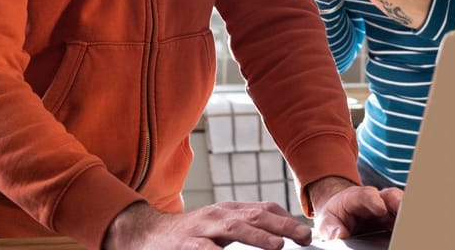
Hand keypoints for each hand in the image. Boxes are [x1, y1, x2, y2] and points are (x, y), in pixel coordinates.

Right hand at [102, 199, 310, 249]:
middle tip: (304, 237)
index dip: (287, 218)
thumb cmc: (190, 235)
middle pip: (255, 216)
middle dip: (282, 226)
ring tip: (277, 247)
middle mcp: (218, 214)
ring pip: (234, 228)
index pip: (264, 208)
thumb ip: (244, 229)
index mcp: (229, 210)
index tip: (306, 232)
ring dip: (258, 236)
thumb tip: (280, 238)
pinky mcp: (185, 245)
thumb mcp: (218, 226)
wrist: (147, 234)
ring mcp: (201, 228)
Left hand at [307, 176, 403, 240]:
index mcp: (356, 197)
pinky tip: (410, 235)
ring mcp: (387, 210)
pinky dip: (407, 226)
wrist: (341, 215)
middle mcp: (376, 200)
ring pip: (402, 206)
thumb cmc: (335, 216)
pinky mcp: (393, 220)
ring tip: (410, 227)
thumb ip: (331, 227)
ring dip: (407, 215)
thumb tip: (339, 235)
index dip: (374, 200)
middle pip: (391, 196)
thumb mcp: (327, 221)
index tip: (381, 208)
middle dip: (399, 203)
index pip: (367, 195)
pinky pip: (403, 220)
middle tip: (404, 214)